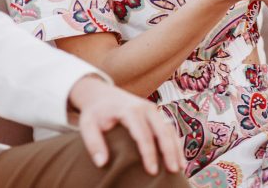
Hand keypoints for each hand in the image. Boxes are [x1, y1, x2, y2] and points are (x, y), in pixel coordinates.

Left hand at [68, 76, 183, 175]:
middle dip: (169, 151)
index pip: (143, 134)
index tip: (152, 171)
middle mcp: (145, 108)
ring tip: (179, 169)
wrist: (101, 95)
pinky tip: (179, 159)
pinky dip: (176, 143)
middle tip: (172, 172)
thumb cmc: (95, 113)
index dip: (148, 153)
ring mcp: (153, 110)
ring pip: (170, 129)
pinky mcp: (156, 115)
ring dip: (176, 148)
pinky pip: (170, 129)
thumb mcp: (87, 125)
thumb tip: (102, 163)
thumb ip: (93, 143)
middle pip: (162, 130)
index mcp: (129, 110)